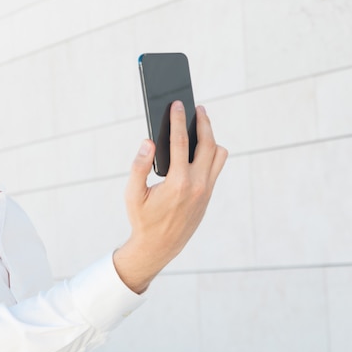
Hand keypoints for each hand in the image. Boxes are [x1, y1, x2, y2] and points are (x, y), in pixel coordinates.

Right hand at [113, 100, 227, 293]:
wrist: (159, 247)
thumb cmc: (143, 219)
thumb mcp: (133, 194)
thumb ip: (139, 166)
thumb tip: (148, 142)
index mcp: (178, 183)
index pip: (181, 142)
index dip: (178, 120)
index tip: (178, 104)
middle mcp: (197, 185)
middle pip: (208, 144)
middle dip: (203, 122)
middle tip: (197, 108)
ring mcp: (206, 190)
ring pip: (218, 155)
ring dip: (211, 138)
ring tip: (200, 127)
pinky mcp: (208, 195)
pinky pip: (215, 167)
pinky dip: (210, 154)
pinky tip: (199, 148)